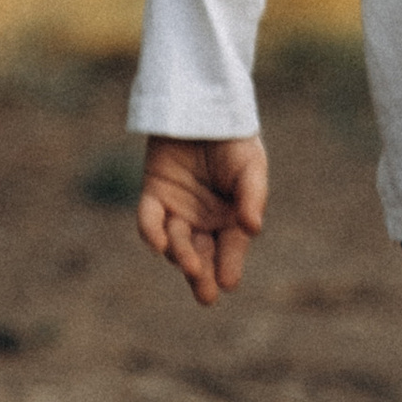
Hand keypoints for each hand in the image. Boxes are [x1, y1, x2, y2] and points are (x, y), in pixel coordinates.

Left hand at [137, 134, 268, 305]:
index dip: (229, 267)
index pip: (230, 250)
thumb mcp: (251, 166)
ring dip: (181, 254)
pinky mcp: (153, 196)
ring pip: (176, 243)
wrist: (203, 106)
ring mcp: (177, 211)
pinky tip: (159, 243)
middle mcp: (203, 220)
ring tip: (190, 262)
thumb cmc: (234, 139)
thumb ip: (252, 197)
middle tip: (205, 295)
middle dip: (202, 277)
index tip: (227, 283)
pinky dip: (152, 233)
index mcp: (231, 218)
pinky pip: (149, 221)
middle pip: (201, 256)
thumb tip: (252, 229)